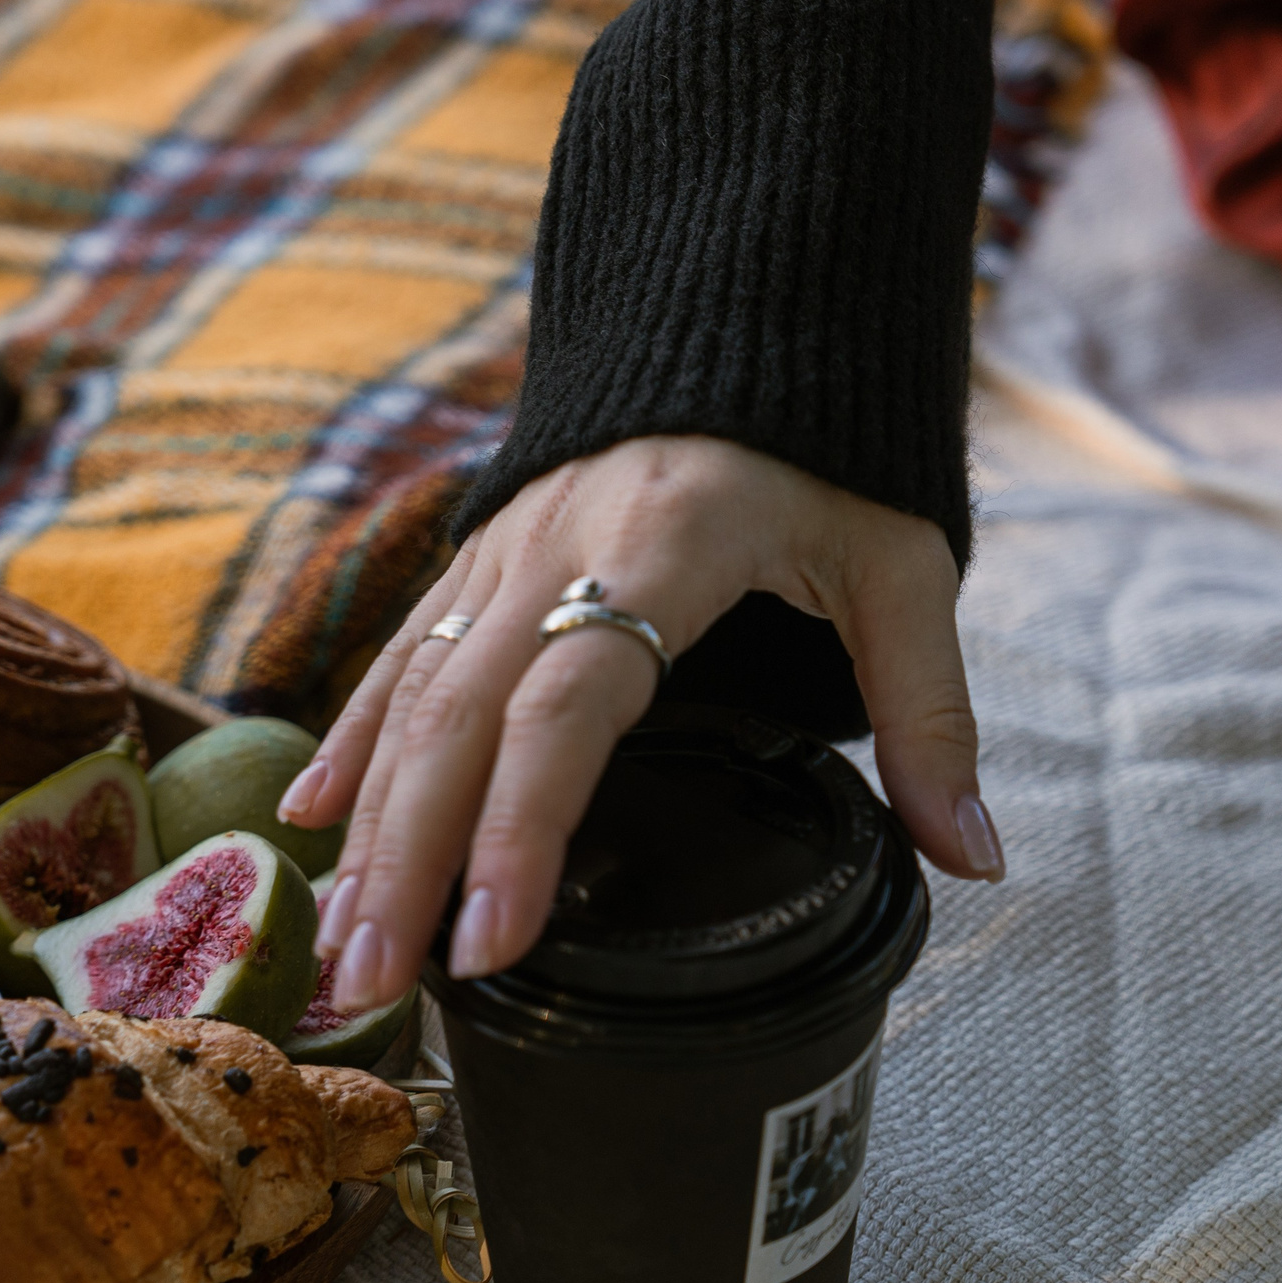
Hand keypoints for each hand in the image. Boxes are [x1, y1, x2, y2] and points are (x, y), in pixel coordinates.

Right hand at [277, 435, 1000, 1010]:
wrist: (746, 293)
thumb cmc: (828, 441)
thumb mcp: (901, 563)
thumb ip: (929, 711)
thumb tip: (972, 859)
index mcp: (662, 548)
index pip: (565, 706)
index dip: (519, 826)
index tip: (491, 939)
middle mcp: (554, 551)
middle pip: (455, 721)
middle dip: (406, 863)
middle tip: (372, 990)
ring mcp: (502, 554)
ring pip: (409, 699)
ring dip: (368, 829)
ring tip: (342, 948)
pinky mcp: (479, 558)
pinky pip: (397, 657)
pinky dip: (351, 742)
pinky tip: (309, 823)